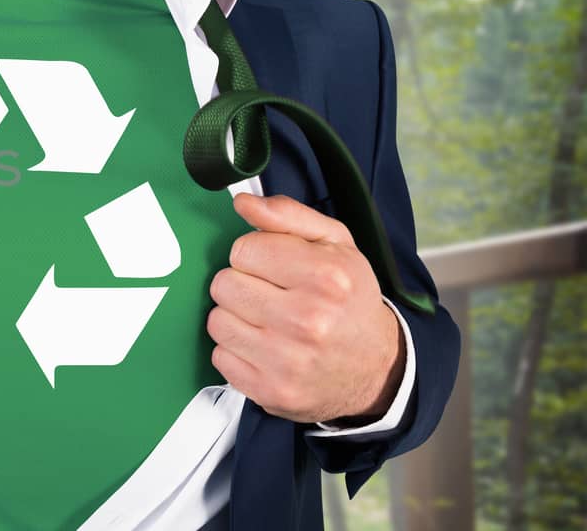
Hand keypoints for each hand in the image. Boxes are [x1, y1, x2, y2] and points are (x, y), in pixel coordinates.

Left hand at [207, 194, 405, 424]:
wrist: (377, 369)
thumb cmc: (350, 300)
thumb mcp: (336, 245)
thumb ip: (287, 215)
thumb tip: (242, 202)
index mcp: (326, 276)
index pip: (243, 249)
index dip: (255, 255)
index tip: (275, 268)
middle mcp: (308, 319)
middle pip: (224, 284)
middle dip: (243, 285)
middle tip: (272, 296)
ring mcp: (287, 359)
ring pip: (216, 320)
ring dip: (236, 318)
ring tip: (268, 322)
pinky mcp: (270, 390)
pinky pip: (219, 355)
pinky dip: (236, 351)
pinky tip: (265, 348)